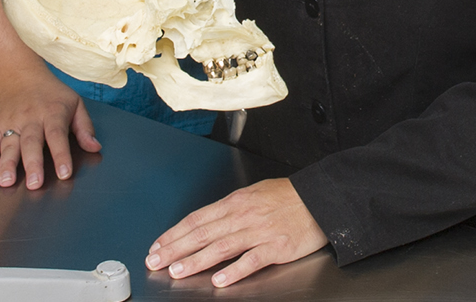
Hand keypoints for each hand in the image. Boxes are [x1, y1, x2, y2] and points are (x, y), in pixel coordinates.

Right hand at [0, 71, 98, 188]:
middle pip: (31, 142)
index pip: (57, 135)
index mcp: (52, 113)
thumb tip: (94, 147)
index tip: (64, 174)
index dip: (61, 155)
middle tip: (34, 184)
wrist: (21, 77)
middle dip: (32, 164)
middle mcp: (30, 118)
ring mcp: (12, 121)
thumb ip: (85, 128)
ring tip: (7, 181)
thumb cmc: (52, 95)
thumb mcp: (75, 104)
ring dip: (7, 163)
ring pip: (9, 144)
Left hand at [146, 177, 327, 286]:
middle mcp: (242, 216)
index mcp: (234, 202)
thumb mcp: (253, 194)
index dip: (175, 233)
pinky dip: (234, 271)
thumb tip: (206, 222)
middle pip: (202, 233)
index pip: (196, 218)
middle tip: (156, 260)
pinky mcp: (276, 247)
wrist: (320, 198)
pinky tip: (219, 280)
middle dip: (176, 248)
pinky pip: (251, 260)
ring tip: (177, 271)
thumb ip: (229, 210)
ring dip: (196, 260)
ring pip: (221, 247)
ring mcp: (259, 231)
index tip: (158, 245)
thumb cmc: (287, 197)